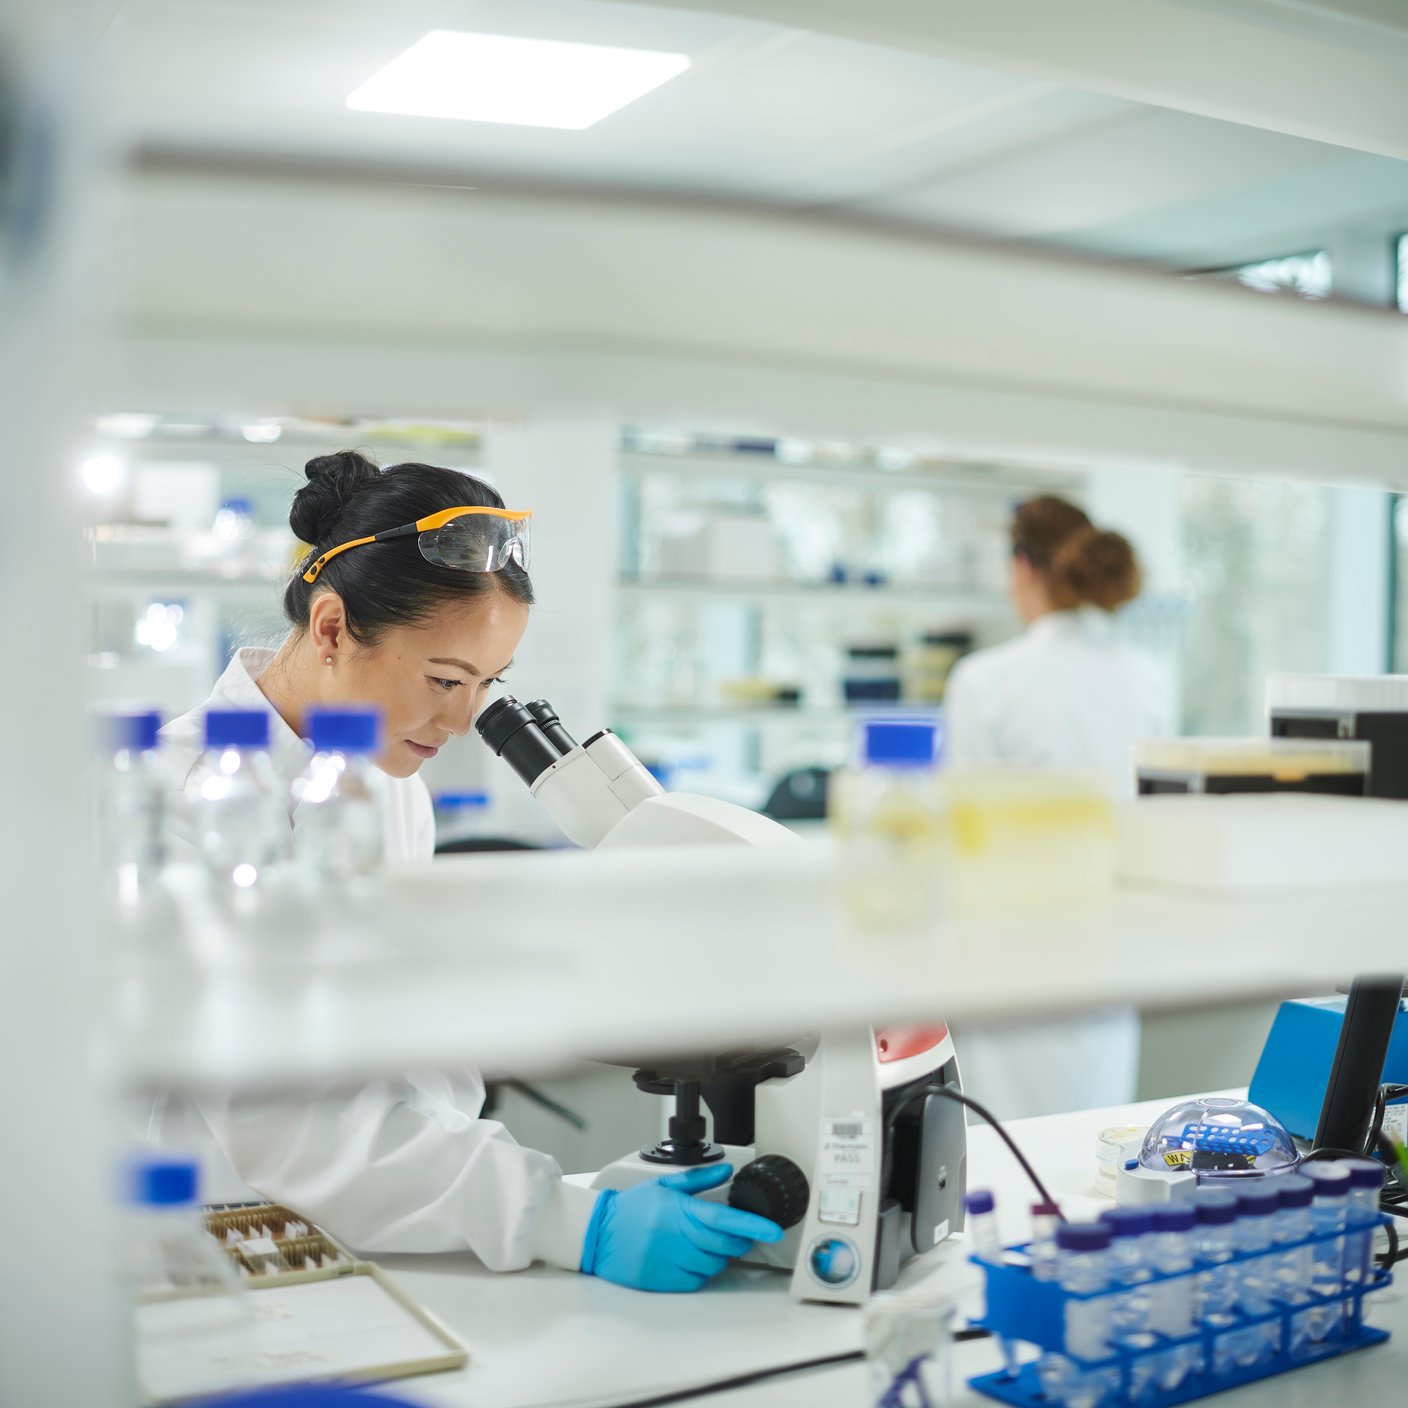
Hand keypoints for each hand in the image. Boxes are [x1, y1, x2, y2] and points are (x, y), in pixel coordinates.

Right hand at [580, 1163, 784, 1292]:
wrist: (598, 1234)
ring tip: (703, 1243)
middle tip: (736, 1234)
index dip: (753, 1225)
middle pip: (724, 1245)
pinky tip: (689, 1258)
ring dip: (717, 1256)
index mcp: (680, 1212)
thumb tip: (726, 1170)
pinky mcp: (663, 1281)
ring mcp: (670, 1262)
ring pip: (713, 1265)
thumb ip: (698, 1179)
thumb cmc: (631, 1208)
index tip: (773, 1229)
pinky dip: (699, 1271)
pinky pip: (696, 1280)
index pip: (725, 1219)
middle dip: (737, 1240)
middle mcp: (677, 1238)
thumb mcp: (663, 1185)